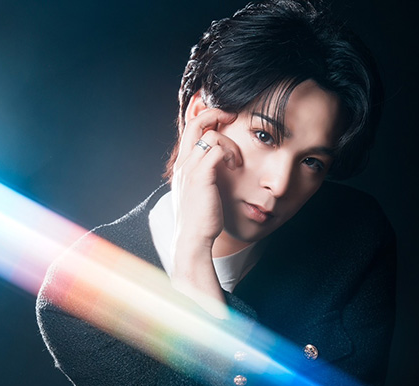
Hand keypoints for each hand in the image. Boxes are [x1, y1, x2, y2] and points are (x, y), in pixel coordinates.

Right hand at [170, 108, 241, 315]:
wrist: (192, 239)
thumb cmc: (200, 220)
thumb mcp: (200, 194)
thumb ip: (205, 176)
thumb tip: (218, 167)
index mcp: (182, 166)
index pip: (190, 129)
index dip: (207, 118)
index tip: (225, 122)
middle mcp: (183, 164)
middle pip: (195, 122)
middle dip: (215, 112)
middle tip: (232, 117)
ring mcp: (190, 169)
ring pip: (210, 134)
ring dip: (229, 142)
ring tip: (236, 160)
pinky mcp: (201, 176)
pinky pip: (216, 148)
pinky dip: (229, 153)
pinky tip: (235, 166)